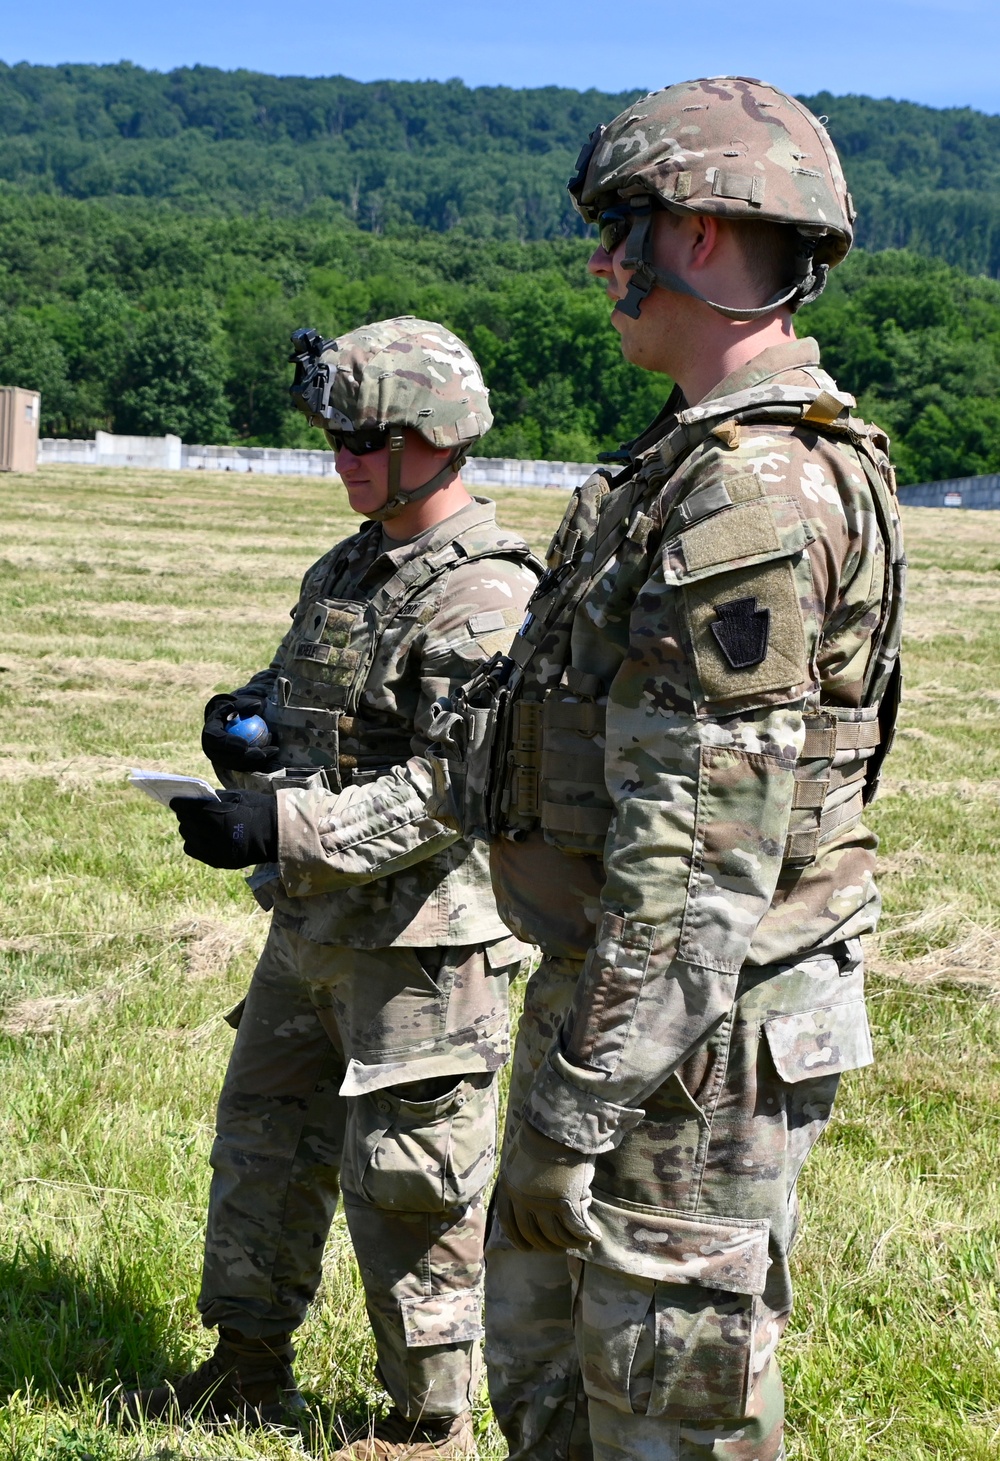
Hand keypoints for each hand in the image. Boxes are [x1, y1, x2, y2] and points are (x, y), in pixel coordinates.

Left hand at [170, 791, 277, 868]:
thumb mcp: (236, 797)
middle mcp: (210, 834)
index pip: (185, 809)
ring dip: (189, 830)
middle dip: (185, 817)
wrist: (277, 833)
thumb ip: (214, 799)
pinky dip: (195, 843)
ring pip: (188, 839)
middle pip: (185, 824)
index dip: (179, 804)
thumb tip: (196, 800)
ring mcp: (213, 850)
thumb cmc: (259, 809)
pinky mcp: (217, 861)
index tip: (176, 801)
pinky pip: (195, 851)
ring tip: (196, 826)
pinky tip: (202, 838)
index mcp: (215, 814)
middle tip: (189, 812)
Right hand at [202, 693, 279, 771]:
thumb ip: (244, 705)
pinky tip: (272, 752)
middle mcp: (213, 750)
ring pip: (239, 764)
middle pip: (229, 758)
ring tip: (272, 751)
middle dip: (246, 758)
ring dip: (257, 760)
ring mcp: (222, 759)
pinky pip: (246, 765)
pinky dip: (259, 760)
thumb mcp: (233, 707)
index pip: (218, 741)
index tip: (245, 745)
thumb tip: (258, 705)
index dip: (230, 744)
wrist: (222, 728)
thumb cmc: (229, 715)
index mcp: (211, 734)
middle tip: (262, 753)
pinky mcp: (231, 765)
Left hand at [496, 1120, 599, 1251]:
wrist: (556, 1128)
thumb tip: (536, 1197)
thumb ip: (524, 1181)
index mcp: (509, 1188)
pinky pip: (576, 1228)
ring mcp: (543, 1204)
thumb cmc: (542, 1137)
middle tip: (559, 1248)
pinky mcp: (565, 1203)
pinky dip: (586, 1235)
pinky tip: (594, 1237)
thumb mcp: (522, 1160)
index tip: (528, 1249)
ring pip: (556, 1236)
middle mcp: (523, 1201)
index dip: (519, 1239)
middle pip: (534, 1234)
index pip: (509, 1224)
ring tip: (580, 1244)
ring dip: (569, 1243)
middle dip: (547, 1245)